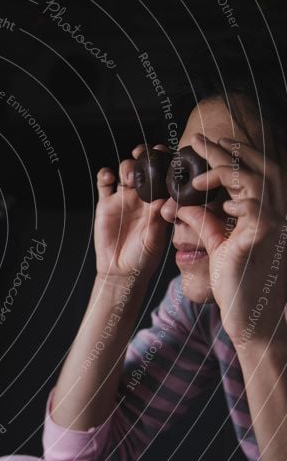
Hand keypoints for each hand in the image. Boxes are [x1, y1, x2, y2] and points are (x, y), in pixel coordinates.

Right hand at [94, 144, 169, 279]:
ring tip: (128, 175)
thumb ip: (156, 220)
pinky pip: (104, 183)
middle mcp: (142, 197)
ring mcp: (123, 198)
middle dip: (145, 157)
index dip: (165, 163)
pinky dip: (105, 175)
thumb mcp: (154, 240)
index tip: (166, 155)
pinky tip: (108, 177)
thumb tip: (162, 199)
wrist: (119, 270)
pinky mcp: (105, 203)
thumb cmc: (143, 258)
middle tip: (145, 154)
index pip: (164, 176)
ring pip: (125, 172)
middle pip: (144, 168)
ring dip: (127, 166)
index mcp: (159, 202)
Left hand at [179, 133, 286, 343]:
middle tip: (196, 139)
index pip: (256, 174)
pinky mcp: (264, 238)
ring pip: (260, 178)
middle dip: (229, 149)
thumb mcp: (220, 247)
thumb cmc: (238, 287)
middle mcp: (278, 215)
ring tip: (197, 160)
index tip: (207, 145)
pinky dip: (234, 193)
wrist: (252, 320)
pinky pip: (254, 204)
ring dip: (227, 165)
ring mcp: (275, 225)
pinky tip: (211, 193)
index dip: (234, 155)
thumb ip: (205, 225)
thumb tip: (183, 207)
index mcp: (268, 215)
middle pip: (261, 167)